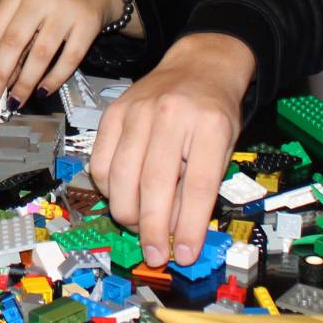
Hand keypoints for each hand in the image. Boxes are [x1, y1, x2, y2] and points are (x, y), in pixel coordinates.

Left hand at [0, 0, 119, 111]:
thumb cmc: (52, 3)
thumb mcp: (26, 10)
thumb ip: (12, 38)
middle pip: (14, 41)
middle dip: (0, 74)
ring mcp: (66, 12)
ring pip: (41, 54)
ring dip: (25, 82)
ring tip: (15, 100)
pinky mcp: (87, 25)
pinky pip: (69, 59)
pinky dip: (54, 79)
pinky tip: (43, 91)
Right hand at [90, 32, 253, 266]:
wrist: (197, 67)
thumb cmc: (213, 113)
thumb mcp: (223, 148)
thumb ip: (200, 187)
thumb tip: (177, 235)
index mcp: (210, 124)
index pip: (197, 186)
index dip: (188, 227)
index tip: (183, 255)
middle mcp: (170, 114)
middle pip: (154, 184)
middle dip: (152, 229)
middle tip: (156, 254)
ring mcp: (136, 111)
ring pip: (121, 177)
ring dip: (127, 214)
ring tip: (139, 228)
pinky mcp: (112, 113)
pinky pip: (99, 163)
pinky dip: (107, 190)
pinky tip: (122, 197)